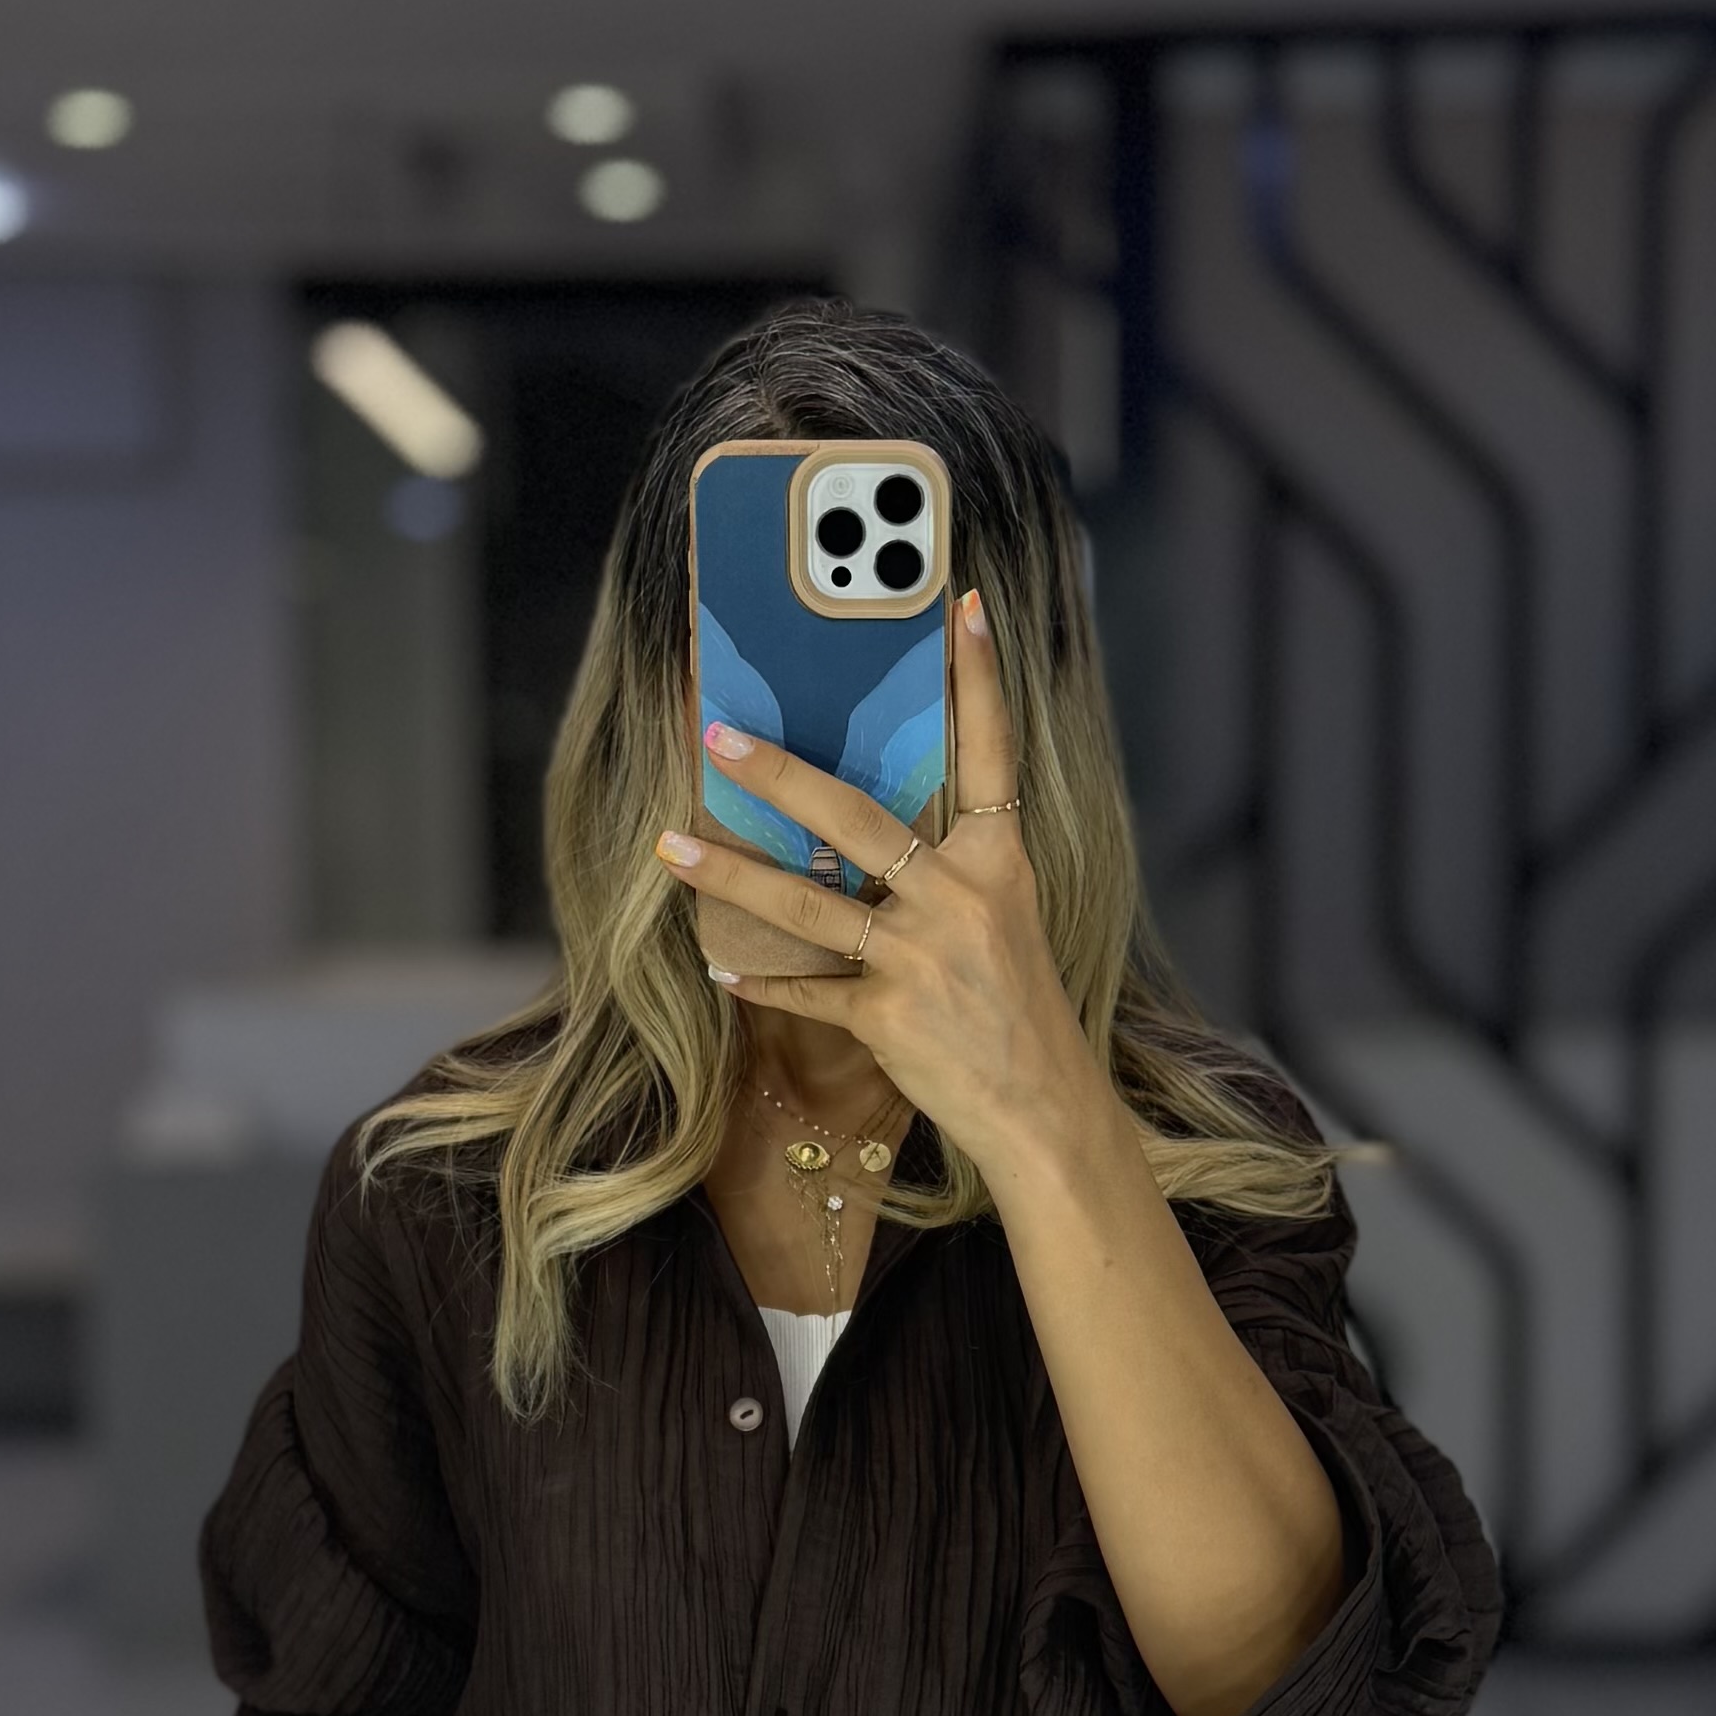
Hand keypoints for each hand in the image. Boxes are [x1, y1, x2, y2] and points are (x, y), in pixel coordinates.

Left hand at [653, 590, 1091, 1177]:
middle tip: (718, 736)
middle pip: (858, 818)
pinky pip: (808, 990)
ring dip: (730, 875)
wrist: (1044, 1110)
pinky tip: (718, 965)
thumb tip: (870, 825)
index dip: (979, 679)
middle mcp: (960, 900)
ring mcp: (921, 959)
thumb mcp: (1005, 921)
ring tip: (670, 845)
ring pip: (808, 904)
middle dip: (780, 776)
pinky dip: (761, 981)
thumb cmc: (1019, 1011)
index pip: (989, 753)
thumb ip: (948, 871)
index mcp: (999, 864)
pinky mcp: (888, 1017)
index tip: (962, 606)